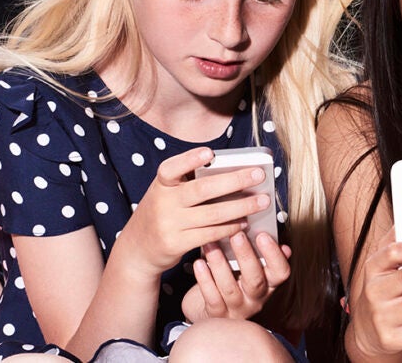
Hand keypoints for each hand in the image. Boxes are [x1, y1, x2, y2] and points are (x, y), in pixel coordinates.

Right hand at [114, 147, 271, 278]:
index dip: (189, 159)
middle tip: (259, 175)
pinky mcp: (176, 243)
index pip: (170, 168)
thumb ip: (189, 183)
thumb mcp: (166, 194)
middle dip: (235, 180)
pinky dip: (231, 227)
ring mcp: (169, 224)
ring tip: (263, 201)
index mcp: (161, 184)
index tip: (210, 153)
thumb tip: (234, 172)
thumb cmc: (163, 213)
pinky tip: (245, 222)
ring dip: (242, 207)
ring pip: (213, 214)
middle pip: (202, 189)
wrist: (137, 249)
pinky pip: (210, 234)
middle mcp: (162, 202)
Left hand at [182, 232, 291, 321]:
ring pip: (230, 288)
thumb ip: (255, 249)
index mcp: (269, 283)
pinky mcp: (217, 314)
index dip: (274, 255)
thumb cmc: (231, 278)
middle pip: (255, 280)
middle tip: (236, 234)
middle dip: (246, 256)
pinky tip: (199, 264)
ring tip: (210, 244)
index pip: (281, 272)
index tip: (263, 235)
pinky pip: (212, 298)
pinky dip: (205, 280)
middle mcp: (256, 298)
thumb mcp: (247, 264)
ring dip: (219, 264)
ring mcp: (237, 308)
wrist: (209, 308)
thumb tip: (262, 225)